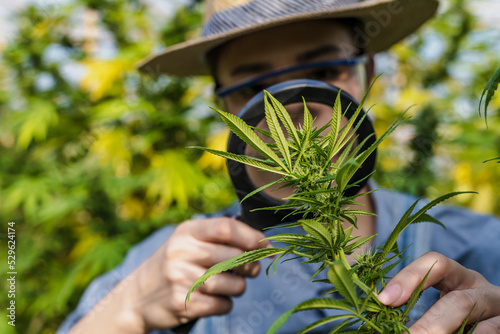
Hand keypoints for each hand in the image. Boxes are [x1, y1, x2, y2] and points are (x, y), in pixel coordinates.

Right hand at [70, 217, 269, 333]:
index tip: (266, 247)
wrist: (135, 298)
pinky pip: (223, 304)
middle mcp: (182, 252)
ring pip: (233, 284)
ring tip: (226, 286)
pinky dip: (225, 304)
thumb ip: (217, 238)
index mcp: (186, 232)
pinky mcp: (183, 303)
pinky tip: (212, 300)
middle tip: (250, 270)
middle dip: (251, 266)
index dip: (252, 237)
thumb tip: (260, 243)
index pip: (226, 228)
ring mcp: (181, 278)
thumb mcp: (186, 242)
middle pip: (235, 257)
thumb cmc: (172, 266)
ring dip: (237, 287)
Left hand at [377, 251, 499, 332]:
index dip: (410, 276)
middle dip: (431, 324)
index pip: (436, 262)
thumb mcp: (440, 303)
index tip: (384, 299)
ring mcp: (499, 311)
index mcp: (458, 276)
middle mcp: (482, 290)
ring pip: (483, 327)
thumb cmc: (457, 315)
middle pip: (459, 301)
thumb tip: (382, 307)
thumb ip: (414, 303)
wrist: (493, 325)